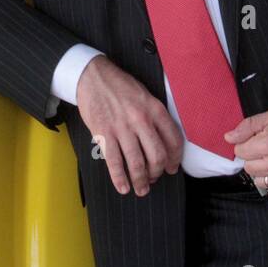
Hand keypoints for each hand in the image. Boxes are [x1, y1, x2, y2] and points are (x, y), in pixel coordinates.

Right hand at [76, 56, 183, 196]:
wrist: (92, 76)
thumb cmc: (119, 86)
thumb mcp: (145, 95)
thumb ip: (155, 116)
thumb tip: (161, 141)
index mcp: (154, 109)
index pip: (173, 140)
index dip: (175, 159)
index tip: (172, 167)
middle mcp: (141, 120)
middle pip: (157, 156)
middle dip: (157, 173)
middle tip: (154, 178)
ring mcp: (122, 128)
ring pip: (137, 163)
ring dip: (141, 181)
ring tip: (141, 189)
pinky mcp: (104, 134)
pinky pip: (114, 162)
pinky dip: (120, 179)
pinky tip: (123, 187)